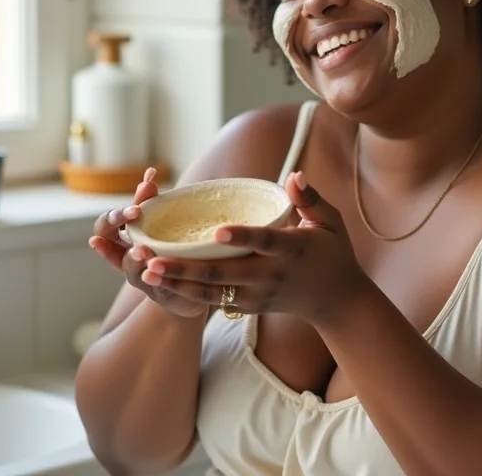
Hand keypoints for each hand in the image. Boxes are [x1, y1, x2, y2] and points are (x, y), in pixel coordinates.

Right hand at [88, 168, 207, 318]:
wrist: (189, 286)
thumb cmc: (171, 247)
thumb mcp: (161, 222)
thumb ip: (152, 202)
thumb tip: (149, 172)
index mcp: (123, 237)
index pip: (108, 221)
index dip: (117, 210)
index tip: (139, 193)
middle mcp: (124, 255)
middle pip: (105, 234)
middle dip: (117, 220)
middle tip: (135, 212)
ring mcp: (138, 274)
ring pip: (126, 265)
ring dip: (132, 255)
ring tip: (143, 249)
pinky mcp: (158, 290)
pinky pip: (151, 284)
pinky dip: (150, 276)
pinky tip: (152, 268)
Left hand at [145, 172, 367, 324]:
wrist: (337, 301)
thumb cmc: (334, 253)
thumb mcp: (331, 222)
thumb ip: (310, 199)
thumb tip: (294, 175)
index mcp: (292, 250)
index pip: (264, 242)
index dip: (241, 237)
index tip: (216, 231)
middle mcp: (270, 276)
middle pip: (223, 273)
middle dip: (185, 268)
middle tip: (151, 258)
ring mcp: (257, 295)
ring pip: (211, 292)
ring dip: (177, 282)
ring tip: (144, 272)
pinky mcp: (248, 307)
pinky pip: (213, 301)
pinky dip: (187, 293)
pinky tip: (161, 283)